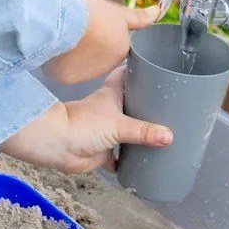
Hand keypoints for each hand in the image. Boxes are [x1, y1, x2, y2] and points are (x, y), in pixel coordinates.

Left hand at [0, 67, 171, 172]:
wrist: (58, 145)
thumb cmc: (84, 124)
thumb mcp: (118, 124)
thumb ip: (144, 131)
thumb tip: (169, 136)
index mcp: (113, 94)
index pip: (127, 73)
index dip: (139, 68)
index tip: (157, 65)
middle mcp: (111, 110)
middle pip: (132, 103)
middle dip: (147, 104)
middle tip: (170, 105)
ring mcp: (107, 130)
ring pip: (128, 130)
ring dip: (140, 133)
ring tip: (164, 134)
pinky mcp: (103, 151)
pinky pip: (120, 157)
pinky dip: (130, 161)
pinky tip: (145, 164)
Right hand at [43, 0, 159, 85]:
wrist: (66, 24)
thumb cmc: (92, 15)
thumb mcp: (118, 13)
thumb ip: (138, 18)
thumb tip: (158, 12)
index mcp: (120, 50)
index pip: (114, 47)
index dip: (105, 38)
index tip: (98, 31)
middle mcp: (106, 67)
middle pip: (97, 58)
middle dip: (91, 48)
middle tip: (82, 32)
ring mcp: (86, 74)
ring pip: (80, 65)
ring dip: (76, 56)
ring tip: (70, 39)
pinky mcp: (68, 78)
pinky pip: (65, 71)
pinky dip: (61, 62)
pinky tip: (59, 49)